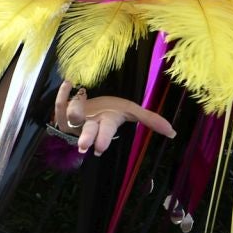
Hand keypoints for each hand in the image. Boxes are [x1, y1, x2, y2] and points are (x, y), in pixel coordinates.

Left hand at [54, 81, 175, 156]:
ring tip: (82, 94)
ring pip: (70, 118)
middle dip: (87, 137)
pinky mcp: (63, 114)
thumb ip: (151, 120)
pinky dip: (62, 95)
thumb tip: (173, 133)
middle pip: (88, 131)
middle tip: (84, 146)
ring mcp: (75, 120)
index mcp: (107, 123)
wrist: (93, 103)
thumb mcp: (131, 111)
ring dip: (73, 109)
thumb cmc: (111, 109)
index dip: (102, 140)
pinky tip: (68, 82)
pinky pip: (59, 106)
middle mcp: (90, 124)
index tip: (98, 150)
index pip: (106, 132)